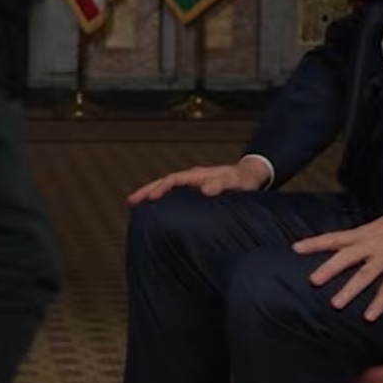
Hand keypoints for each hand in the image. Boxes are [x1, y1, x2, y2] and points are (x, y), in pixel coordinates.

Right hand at [127, 156, 272, 203]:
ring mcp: (193, 183)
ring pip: (167, 187)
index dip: (160, 188)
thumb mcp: (237, 182)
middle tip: (130, 201)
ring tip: (135, 204)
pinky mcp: (195, 190)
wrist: (252, 175)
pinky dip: (163, 197)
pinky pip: (174, 193)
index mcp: (199, 175)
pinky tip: (157, 208)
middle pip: (164, 182)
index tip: (149, 199)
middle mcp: (193, 178)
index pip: (174, 180)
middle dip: (147, 190)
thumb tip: (204, 189)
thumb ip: (222, 184)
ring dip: (152, 193)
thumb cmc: (244, 180)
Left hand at [292, 198, 382, 320]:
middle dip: (329, 269)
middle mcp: (374, 244)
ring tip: (335, 304)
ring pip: (365, 276)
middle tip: (313, 281)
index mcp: (367, 232)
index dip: (315, 243)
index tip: (295, 248)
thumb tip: (350, 244)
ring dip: (350, 290)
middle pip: (346, 257)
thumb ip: (366, 236)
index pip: (336, 237)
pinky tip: (369, 316)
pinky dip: (379, 303)